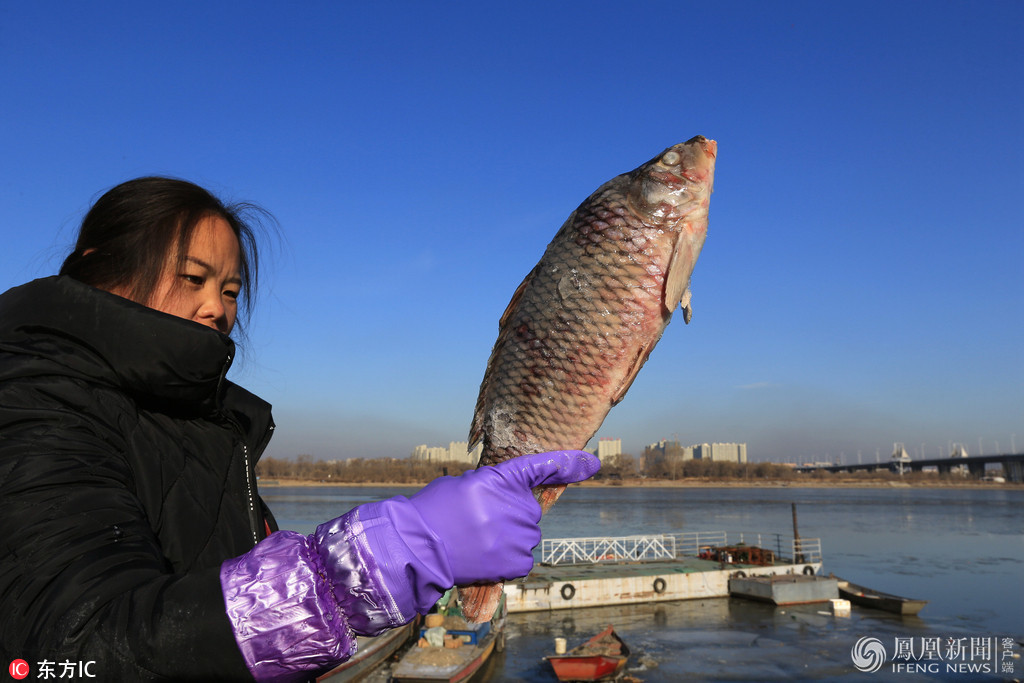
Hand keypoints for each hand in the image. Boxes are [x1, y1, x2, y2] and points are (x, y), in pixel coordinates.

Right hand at [409, 449, 599, 583]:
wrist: (418, 548)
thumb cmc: (434, 512)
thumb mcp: (464, 485)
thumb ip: (493, 489)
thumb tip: (505, 503)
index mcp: (502, 478)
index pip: (542, 466)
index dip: (569, 463)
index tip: (591, 462)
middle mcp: (518, 505)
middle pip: (528, 510)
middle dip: (508, 515)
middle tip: (476, 522)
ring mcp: (520, 534)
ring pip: (525, 535)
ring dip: (507, 537)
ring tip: (475, 541)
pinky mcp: (518, 561)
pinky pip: (521, 558)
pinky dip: (505, 559)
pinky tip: (483, 557)